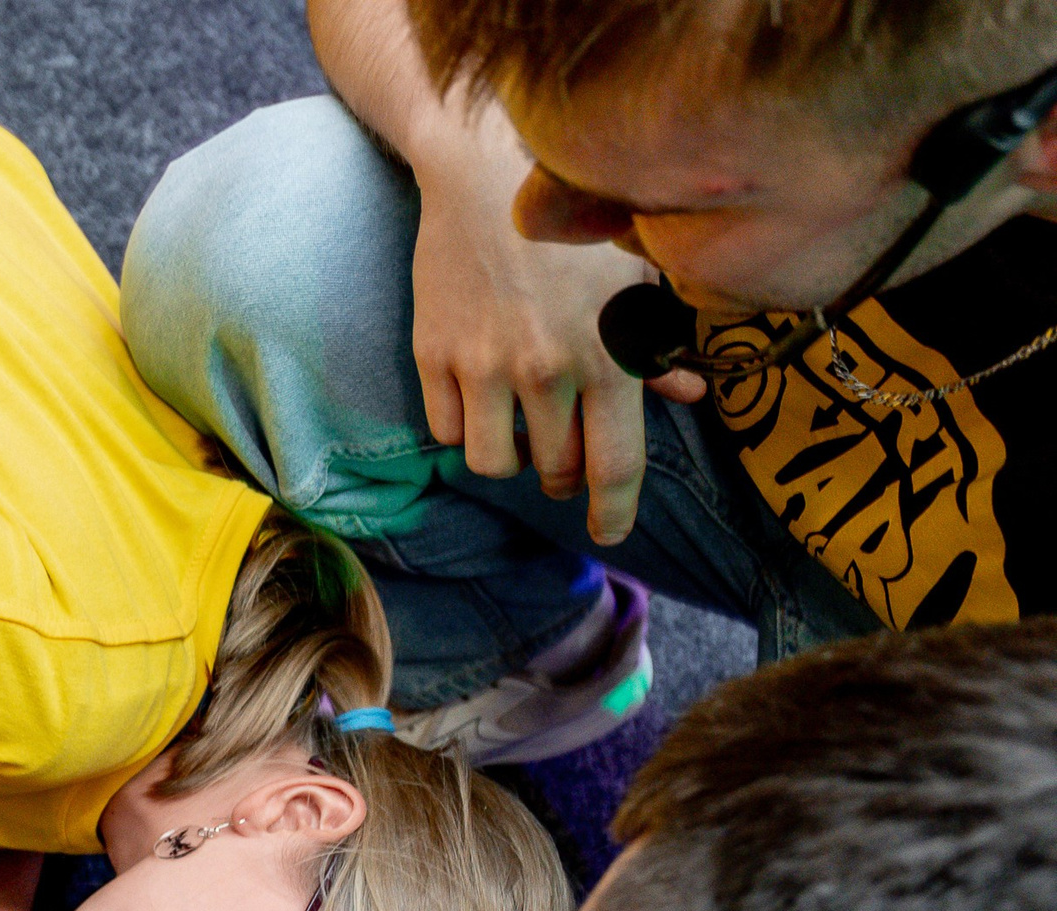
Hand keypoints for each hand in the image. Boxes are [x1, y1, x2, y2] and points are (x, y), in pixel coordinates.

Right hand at [403, 111, 665, 545]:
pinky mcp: (433, 353)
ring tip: (520, 429)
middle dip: (563, 471)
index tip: (609, 532)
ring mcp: (482, 364)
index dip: (614, 513)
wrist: (485, 168)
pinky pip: (445, 429)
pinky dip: (464, 426)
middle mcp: (544, 368)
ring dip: (510, 455)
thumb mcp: (635, 273)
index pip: (614, 467)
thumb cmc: (574, 220)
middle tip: (565, 450)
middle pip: (553, 470)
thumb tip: (687, 394)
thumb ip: (657, 342)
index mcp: (606, 353)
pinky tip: (480, 397)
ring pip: (492, 461)